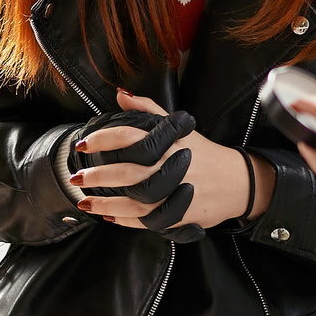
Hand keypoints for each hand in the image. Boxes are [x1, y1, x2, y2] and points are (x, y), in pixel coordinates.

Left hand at [70, 90, 267, 235]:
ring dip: (105, 204)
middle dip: (98, 175)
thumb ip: (148, 110)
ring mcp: (177, 194)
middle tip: (76, 177)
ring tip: (83, 202)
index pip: (130, 137)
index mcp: (170, 142)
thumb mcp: (180, 127)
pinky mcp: (181, 216)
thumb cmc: (203, 152)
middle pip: (129, 172)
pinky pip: (148, 221)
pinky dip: (126, 221)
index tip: (82, 145)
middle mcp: (173, 167)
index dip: (103, 139)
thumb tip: (119, 95)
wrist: (239, 182)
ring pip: (134, 202)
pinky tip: (108, 216)